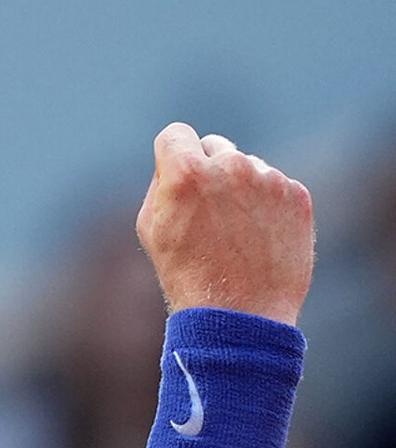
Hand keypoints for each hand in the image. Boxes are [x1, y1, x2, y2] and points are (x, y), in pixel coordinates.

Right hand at [136, 122, 314, 325]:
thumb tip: (178, 163)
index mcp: (186, 171)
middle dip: (208, 170)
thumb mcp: (151, 226)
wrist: (239, 313)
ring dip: (239, 188)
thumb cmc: (185, 272)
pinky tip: (258, 237)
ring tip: (235, 232)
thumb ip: (163, 183)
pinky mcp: (297, 195)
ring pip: (247, 167)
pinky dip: (267, 205)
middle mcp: (230, 166)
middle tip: (207, 210)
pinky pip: (275, 186)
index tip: (176, 173)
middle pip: (214, 146)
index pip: (176, 134)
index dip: (172, 154)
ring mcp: (268, 179)